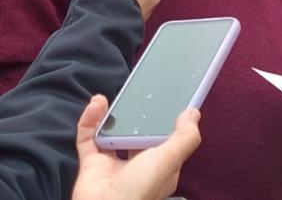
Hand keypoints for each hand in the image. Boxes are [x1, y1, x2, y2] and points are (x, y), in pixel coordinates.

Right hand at [71, 94, 201, 199]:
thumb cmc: (139, 192)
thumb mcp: (168, 162)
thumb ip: (183, 138)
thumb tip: (193, 114)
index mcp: (160, 167)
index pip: (164, 138)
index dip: (164, 119)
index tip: (164, 97)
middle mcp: (137, 164)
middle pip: (136, 132)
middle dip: (135, 113)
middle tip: (135, 93)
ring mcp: (113, 163)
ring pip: (111, 131)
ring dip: (109, 113)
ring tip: (110, 97)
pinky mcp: (91, 162)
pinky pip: (88, 135)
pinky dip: (90, 119)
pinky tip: (96, 104)